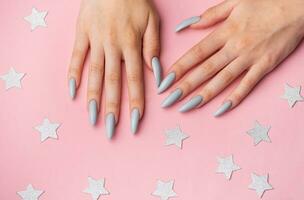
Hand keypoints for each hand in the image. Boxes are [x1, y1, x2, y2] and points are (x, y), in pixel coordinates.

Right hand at [68, 0, 160, 137]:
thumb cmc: (135, 0)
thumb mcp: (151, 20)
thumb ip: (153, 46)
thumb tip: (155, 73)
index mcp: (132, 44)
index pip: (135, 80)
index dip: (135, 102)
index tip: (135, 121)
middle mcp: (113, 46)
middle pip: (113, 82)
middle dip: (113, 107)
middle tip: (111, 130)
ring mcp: (95, 40)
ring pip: (94, 73)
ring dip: (93, 97)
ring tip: (92, 118)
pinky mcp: (81, 34)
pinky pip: (76, 56)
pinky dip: (73, 73)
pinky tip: (72, 91)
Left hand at [159, 0, 303, 115]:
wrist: (297, 5)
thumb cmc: (265, 2)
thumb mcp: (234, 2)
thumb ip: (210, 15)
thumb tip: (188, 25)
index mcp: (225, 32)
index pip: (196, 53)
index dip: (179, 67)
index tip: (165, 80)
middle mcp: (234, 47)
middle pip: (205, 70)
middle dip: (184, 86)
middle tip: (168, 100)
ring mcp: (250, 58)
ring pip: (223, 80)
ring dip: (203, 95)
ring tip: (186, 107)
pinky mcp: (265, 66)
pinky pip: (248, 84)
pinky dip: (235, 97)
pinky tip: (221, 109)